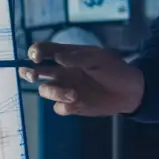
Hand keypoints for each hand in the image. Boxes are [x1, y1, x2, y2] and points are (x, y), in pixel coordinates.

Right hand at [20, 42, 143, 116]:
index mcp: (66, 56)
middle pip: (35, 71)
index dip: (35, 52)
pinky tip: (75, 104)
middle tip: (34, 75)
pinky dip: (63, 106)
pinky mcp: (71, 106)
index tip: (37, 57)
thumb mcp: (99, 58)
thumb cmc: (114, 69)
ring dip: (54, 92)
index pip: (43, 51)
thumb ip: (78, 57)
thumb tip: (57, 56)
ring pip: (45, 91)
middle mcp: (61, 72)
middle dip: (29, 72)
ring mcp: (65, 89)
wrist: (129, 91)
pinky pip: (58, 108)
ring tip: (73, 94)